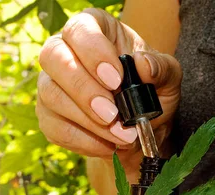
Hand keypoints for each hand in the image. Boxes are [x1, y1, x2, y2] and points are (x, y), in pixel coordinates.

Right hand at [36, 8, 181, 161]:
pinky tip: (108, 145)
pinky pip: (54, 127)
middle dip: (83, 89)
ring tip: (120, 134)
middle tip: (112, 114)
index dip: (93, 51)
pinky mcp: (47, 116)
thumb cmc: (149, 90)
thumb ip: (161, 68)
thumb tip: (144, 64)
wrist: (139, 127)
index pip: (80, 28)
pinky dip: (83, 140)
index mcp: (92, 29)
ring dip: (87, 120)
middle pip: (53, 58)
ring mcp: (50, 84)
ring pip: (51, 95)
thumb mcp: (167, 77)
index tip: (116, 79)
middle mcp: (63, 51)